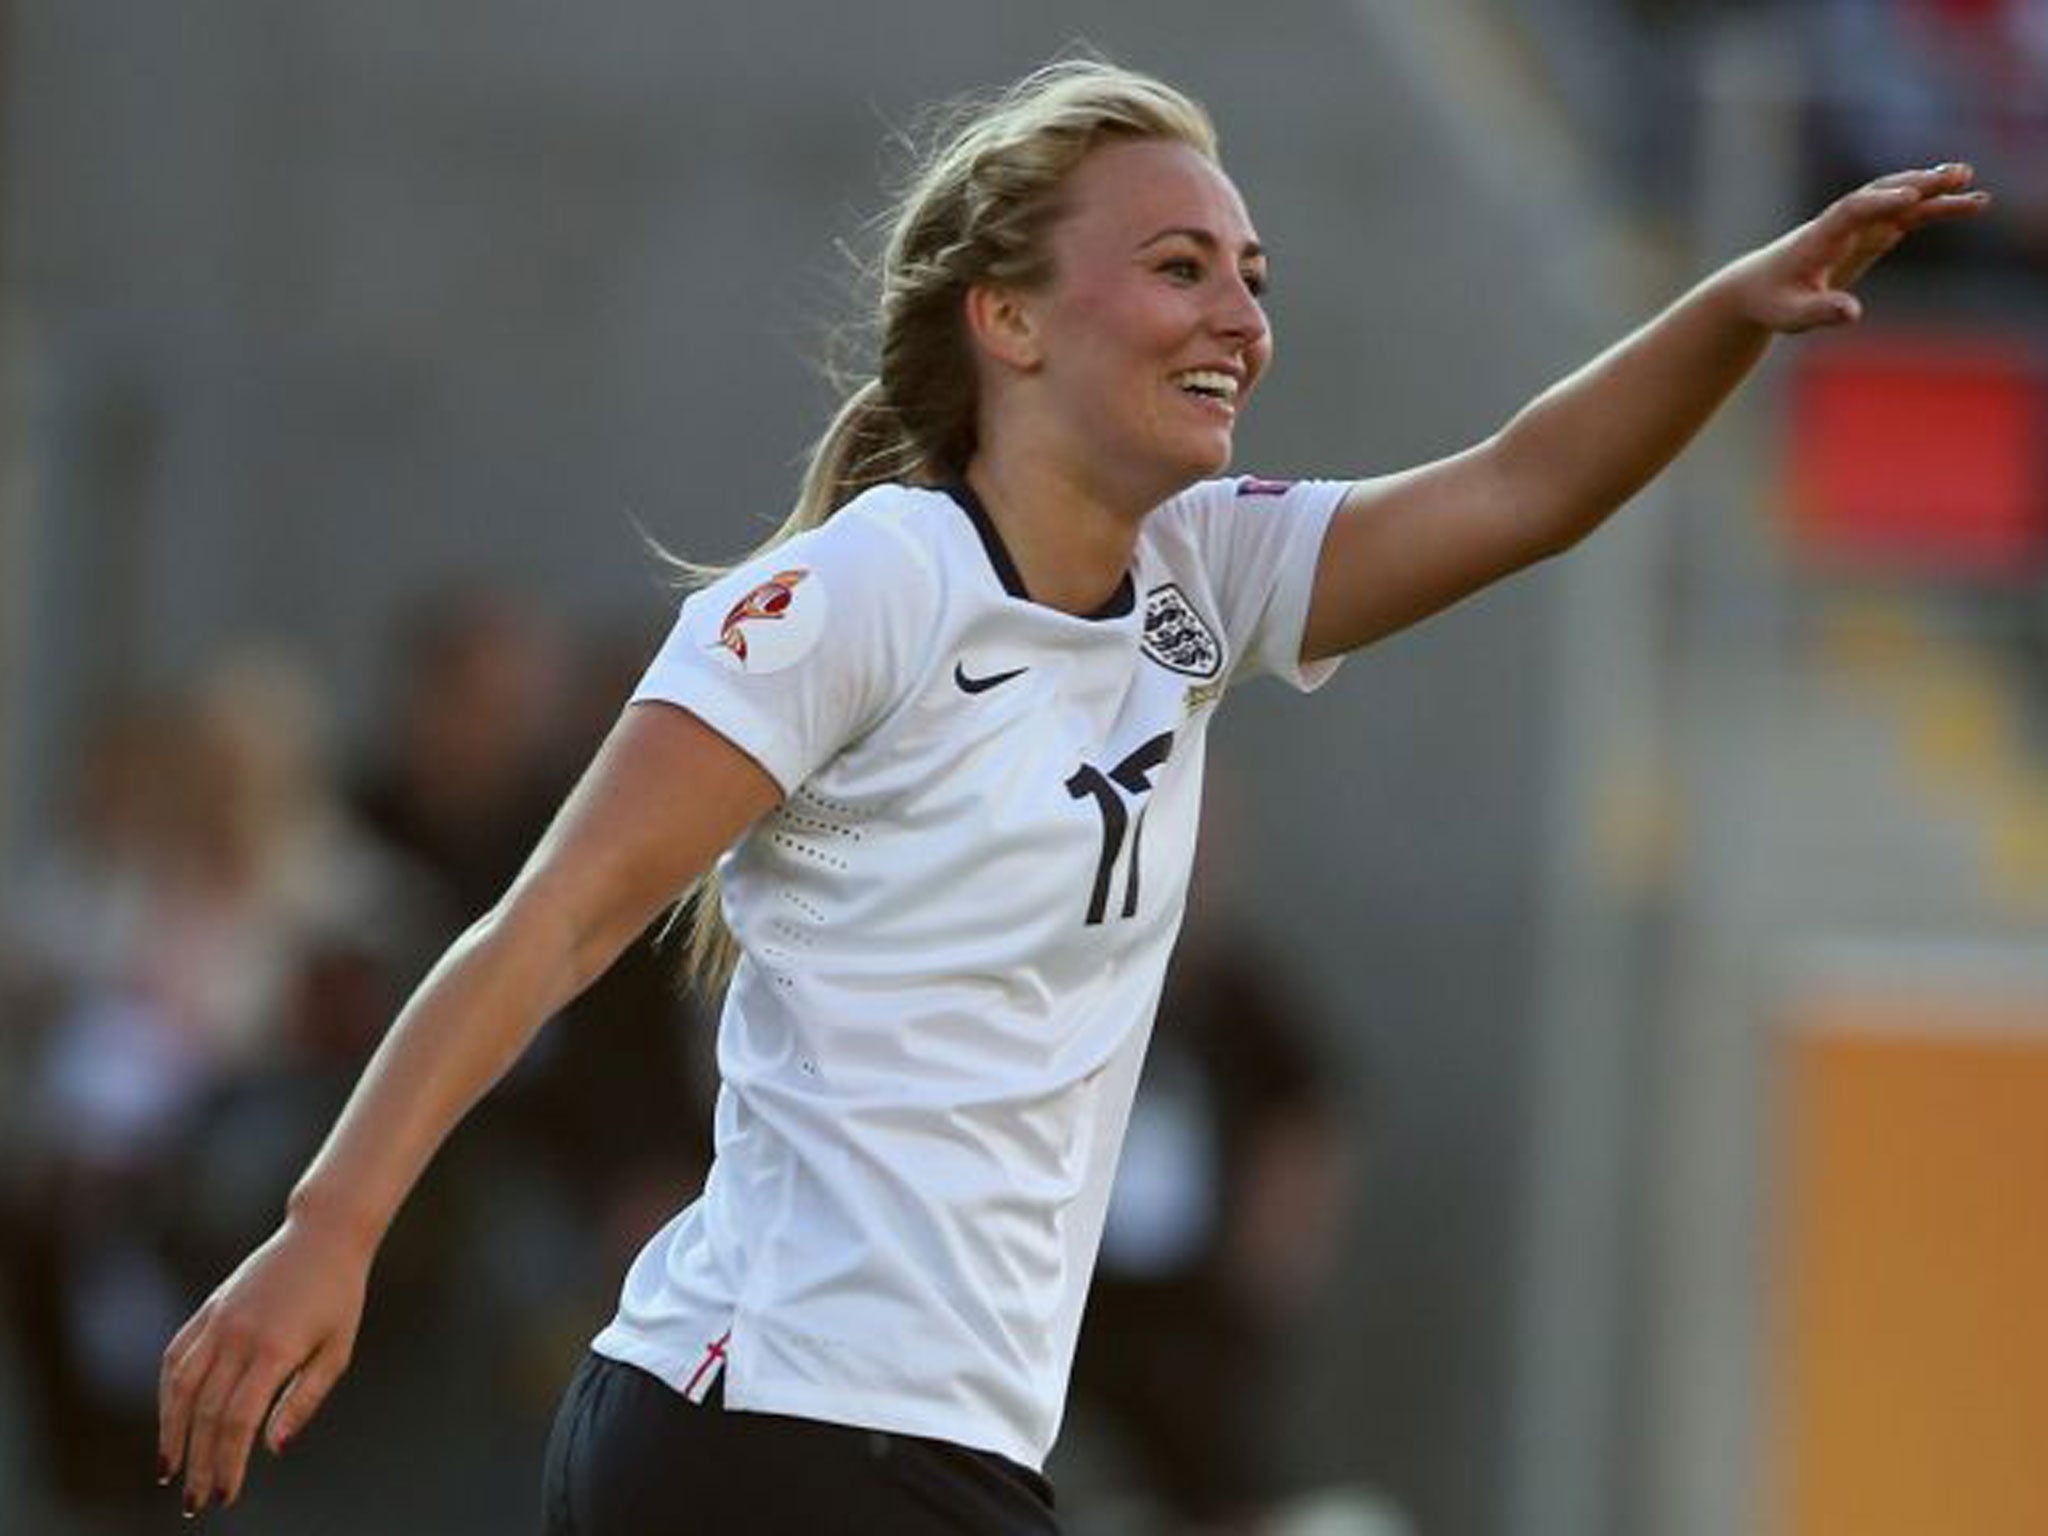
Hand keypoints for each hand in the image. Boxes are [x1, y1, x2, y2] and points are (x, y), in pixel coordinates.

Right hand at [158, 1211, 371, 1515]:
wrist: (324, 1234)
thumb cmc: (339, 1296)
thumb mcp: (338, 1349)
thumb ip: (304, 1399)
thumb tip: (272, 1447)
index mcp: (275, 1349)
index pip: (239, 1420)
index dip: (228, 1462)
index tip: (225, 1495)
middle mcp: (238, 1335)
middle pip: (206, 1412)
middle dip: (199, 1461)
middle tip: (195, 1501)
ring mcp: (219, 1319)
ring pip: (180, 1387)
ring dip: (171, 1432)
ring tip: (169, 1469)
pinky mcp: (209, 1308)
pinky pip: (177, 1356)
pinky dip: (167, 1391)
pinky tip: (169, 1418)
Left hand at [1727, 163, 1992, 333]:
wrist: (1760, 287)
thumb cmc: (1774, 301)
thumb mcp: (1791, 315)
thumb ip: (1820, 312)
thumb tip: (1852, 313)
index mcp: (1819, 237)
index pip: (1851, 211)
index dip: (1879, 203)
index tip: (1910, 198)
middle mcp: (1841, 223)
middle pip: (1881, 194)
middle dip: (1916, 184)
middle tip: (1955, 175)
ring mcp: (1858, 225)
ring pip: (1899, 200)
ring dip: (1933, 190)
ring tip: (1970, 180)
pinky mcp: (1870, 233)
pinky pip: (1906, 216)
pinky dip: (1934, 208)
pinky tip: (1968, 202)